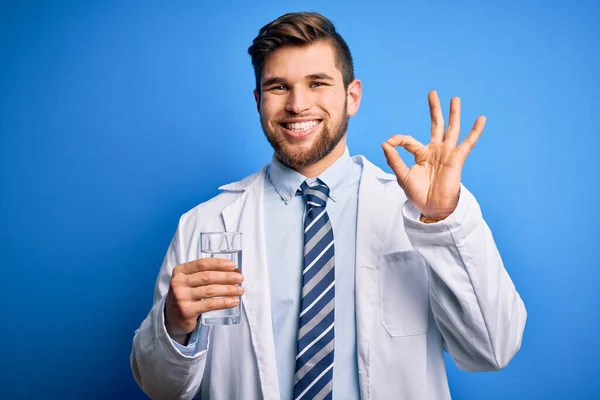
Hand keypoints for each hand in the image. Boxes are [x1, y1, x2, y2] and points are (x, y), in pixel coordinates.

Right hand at [165, 258, 243, 340]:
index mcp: (180, 271)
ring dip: (228, 289)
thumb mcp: (189, 282)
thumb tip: (233, 271)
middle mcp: (178, 283)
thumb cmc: (186, 296)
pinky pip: (210, 305)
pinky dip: (224, 302)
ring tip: (240, 290)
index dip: (219, 264)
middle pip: (207, 277)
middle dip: (227, 276)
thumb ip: (204, 275)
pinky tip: (234, 301)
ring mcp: (181, 297)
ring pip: (210, 290)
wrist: (173, 318)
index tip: (233, 265)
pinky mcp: (186, 311)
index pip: (201, 264)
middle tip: (240, 278)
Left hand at [382, 91, 485, 219]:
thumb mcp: (402, 175)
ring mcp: (446, 153)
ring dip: (453, 114)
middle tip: (433, 93)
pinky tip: (481, 119)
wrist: (432, 208)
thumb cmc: (417, 194)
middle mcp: (435, 151)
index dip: (398, 140)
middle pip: (435, 125)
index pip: (408, 140)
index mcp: (421, 154)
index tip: (390, 143)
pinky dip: (475, 131)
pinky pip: (468, 143)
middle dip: (434, 109)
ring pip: (451, 129)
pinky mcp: (457, 159)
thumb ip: (394, 159)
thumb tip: (385, 143)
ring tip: (455, 99)